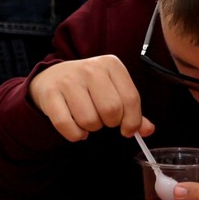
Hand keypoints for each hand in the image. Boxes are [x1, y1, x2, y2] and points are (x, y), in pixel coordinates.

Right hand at [26, 55, 154, 142]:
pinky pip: (67, 126)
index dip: (133, 121)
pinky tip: (76, 128)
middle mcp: (91, 68)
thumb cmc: (89, 87)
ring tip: (87, 118)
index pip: (131, 99)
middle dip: (110, 123)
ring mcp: (68, 80)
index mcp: (111, 64)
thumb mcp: (113, 90)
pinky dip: (75, 134)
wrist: (52, 77)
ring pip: (89, 120)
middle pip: (111, 110)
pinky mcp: (50, 94)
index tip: (127, 129)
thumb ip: (131, 110)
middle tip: (103, 119)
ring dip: (91, 128)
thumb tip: (148, 130)